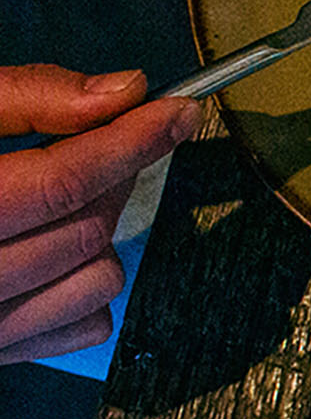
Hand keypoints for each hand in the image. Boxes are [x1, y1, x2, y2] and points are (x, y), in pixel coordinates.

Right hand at [0, 68, 199, 365]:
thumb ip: (25, 98)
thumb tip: (124, 92)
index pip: (62, 178)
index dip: (133, 140)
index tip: (177, 111)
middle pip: (84, 227)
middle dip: (112, 175)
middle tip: (99, 140)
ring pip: (96, 279)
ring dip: (100, 230)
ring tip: (63, 193)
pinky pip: (81, 326)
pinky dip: (87, 286)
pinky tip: (52, 250)